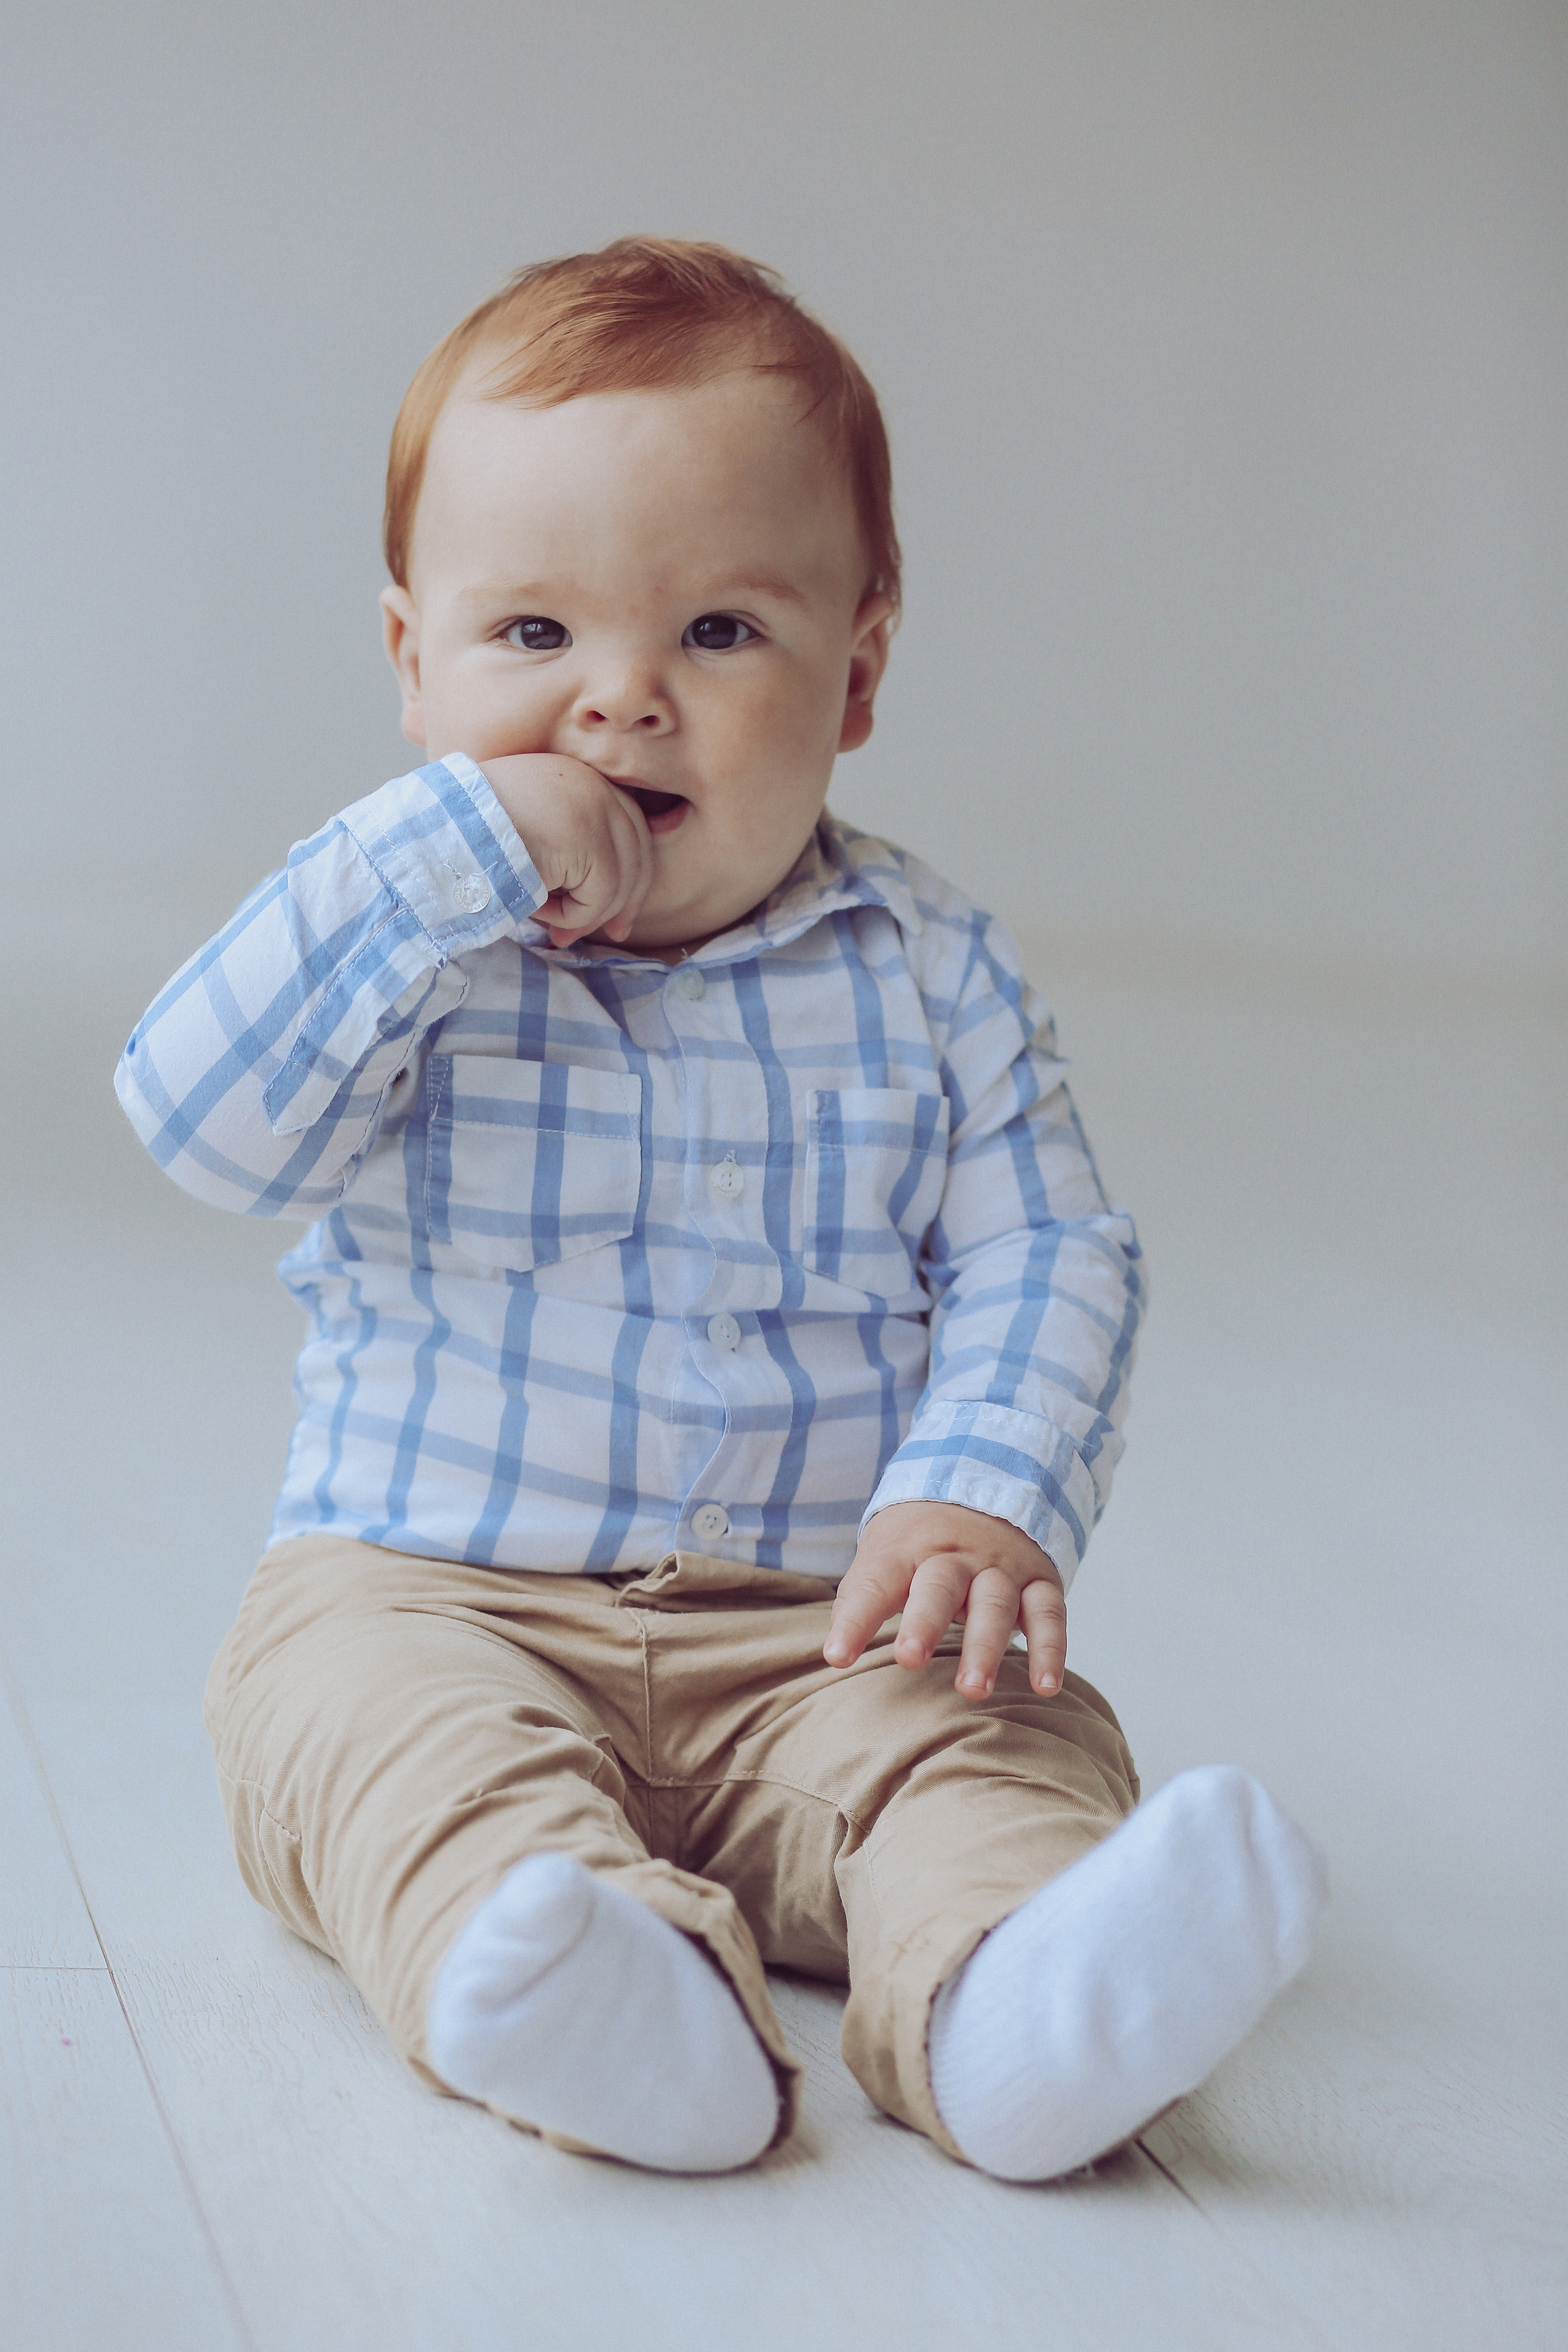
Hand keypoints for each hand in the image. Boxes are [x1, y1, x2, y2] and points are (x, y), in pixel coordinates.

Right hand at [479, 753, 654, 946]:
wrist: (440, 832)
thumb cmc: (468, 841)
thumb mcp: (527, 837)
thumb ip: (569, 854)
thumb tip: (599, 907)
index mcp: (576, 776)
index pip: (630, 826)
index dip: (632, 874)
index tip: (618, 914)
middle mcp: (592, 783)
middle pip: (639, 852)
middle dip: (627, 901)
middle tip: (613, 935)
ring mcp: (594, 807)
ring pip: (620, 881)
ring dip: (584, 911)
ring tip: (541, 915)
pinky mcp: (588, 837)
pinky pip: (599, 897)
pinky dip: (570, 916)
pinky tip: (535, 907)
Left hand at [823, 1501, 1065, 1701]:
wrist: (982, 1485)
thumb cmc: (919, 1539)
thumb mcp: (885, 1553)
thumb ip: (864, 1597)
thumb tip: (836, 1651)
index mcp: (907, 1548)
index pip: (876, 1582)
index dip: (855, 1619)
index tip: (838, 1656)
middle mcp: (955, 1555)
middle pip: (939, 1585)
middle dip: (925, 1622)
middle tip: (910, 1659)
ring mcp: (1000, 1567)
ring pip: (995, 1603)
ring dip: (986, 1646)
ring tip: (973, 1689)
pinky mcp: (1038, 1580)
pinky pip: (1049, 1613)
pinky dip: (1050, 1649)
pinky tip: (1045, 1686)